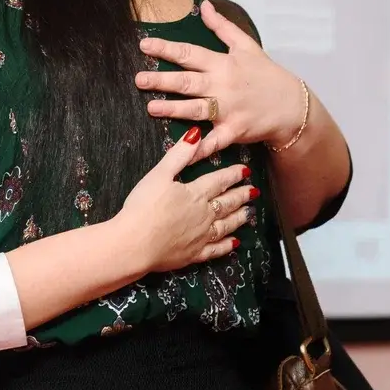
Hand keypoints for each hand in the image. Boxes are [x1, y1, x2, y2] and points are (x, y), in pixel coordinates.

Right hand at [117, 127, 255, 272]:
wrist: (136, 244)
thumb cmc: (143, 207)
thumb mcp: (159, 174)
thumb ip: (179, 155)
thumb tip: (196, 135)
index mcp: (195, 194)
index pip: (219, 181)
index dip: (233, 175)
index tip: (245, 171)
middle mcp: (204, 215)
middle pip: (227, 203)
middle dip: (241, 195)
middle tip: (253, 191)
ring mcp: (201, 237)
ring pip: (226, 225)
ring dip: (239, 218)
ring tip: (249, 213)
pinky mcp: (194, 254)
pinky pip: (216, 250)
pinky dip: (226, 246)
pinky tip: (234, 244)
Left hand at [134, 0, 304, 158]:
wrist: (293, 106)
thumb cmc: (267, 75)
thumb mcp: (247, 46)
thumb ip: (222, 27)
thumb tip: (205, 6)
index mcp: (223, 64)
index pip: (190, 53)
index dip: (166, 49)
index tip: (144, 45)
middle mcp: (223, 86)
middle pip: (188, 82)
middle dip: (161, 80)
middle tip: (139, 80)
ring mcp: (228, 109)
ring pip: (195, 109)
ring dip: (172, 109)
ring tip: (151, 108)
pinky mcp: (233, 131)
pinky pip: (213, 141)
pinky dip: (199, 148)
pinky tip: (182, 152)